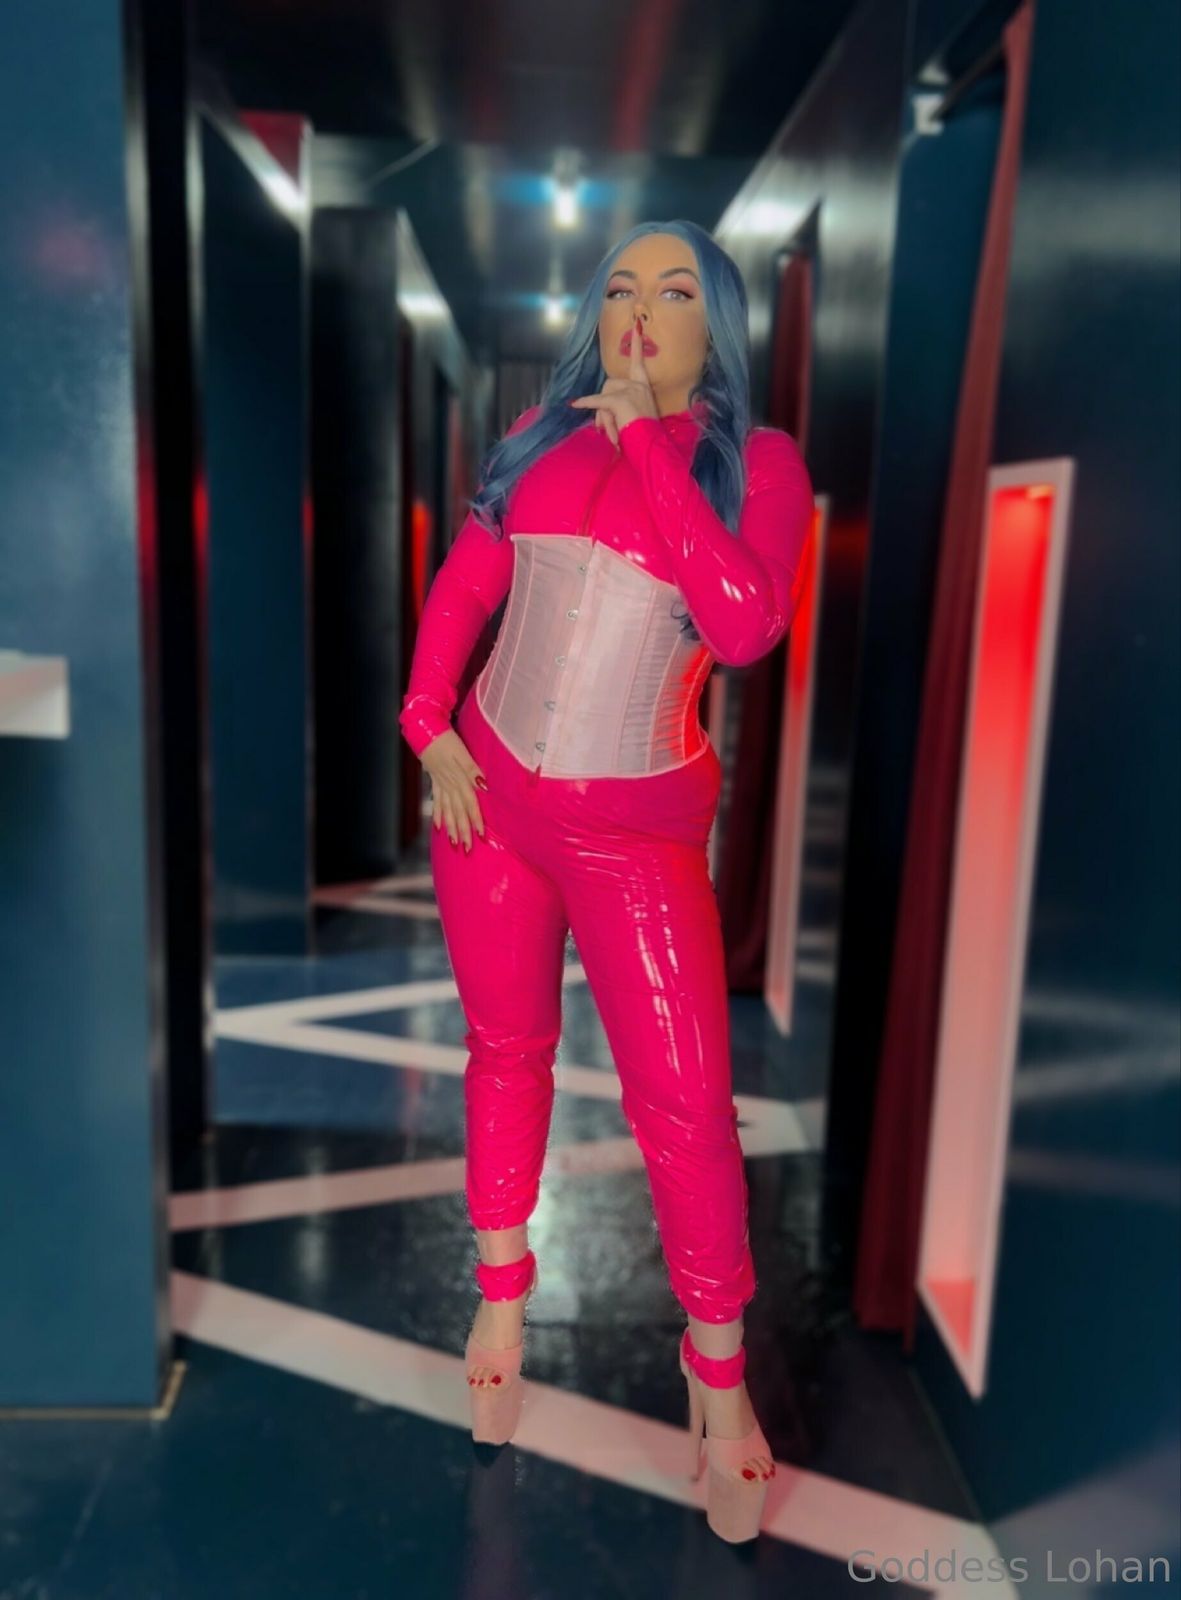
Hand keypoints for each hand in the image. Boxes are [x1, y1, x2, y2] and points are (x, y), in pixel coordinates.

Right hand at [421, 728, 485, 851]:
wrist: (425, 731)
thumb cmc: (447, 740)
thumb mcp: (463, 753)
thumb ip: (474, 770)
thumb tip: (484, 786)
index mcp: (459, 779)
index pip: (470, 803)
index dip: (476, 820)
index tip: (481, 836)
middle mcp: (449, 785)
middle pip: (458, 811)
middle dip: (463, 831)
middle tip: (467, 849)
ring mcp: (440, 783)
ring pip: (446, 810)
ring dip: (450, 827)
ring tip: (453, 843)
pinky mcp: (434, 779)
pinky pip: (436, 800)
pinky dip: (438, 814)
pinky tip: (438, 826)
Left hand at [569, 315, 659, 444]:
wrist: (651, 445)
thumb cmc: (645, 436)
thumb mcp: (634, 418)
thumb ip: (620, 410)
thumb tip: (601, 421)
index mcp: (644, 387)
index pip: (639, 361)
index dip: (637, 343)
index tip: (636, 324)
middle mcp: (638, 385)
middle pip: (609, 384)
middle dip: (603, 405)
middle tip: (603, 427)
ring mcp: (630, 390)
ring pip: (604, 395)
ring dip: (602, 415)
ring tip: (610, 434)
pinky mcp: (620, 400)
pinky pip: (598, 401)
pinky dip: (586, 403)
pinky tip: (575, 404)